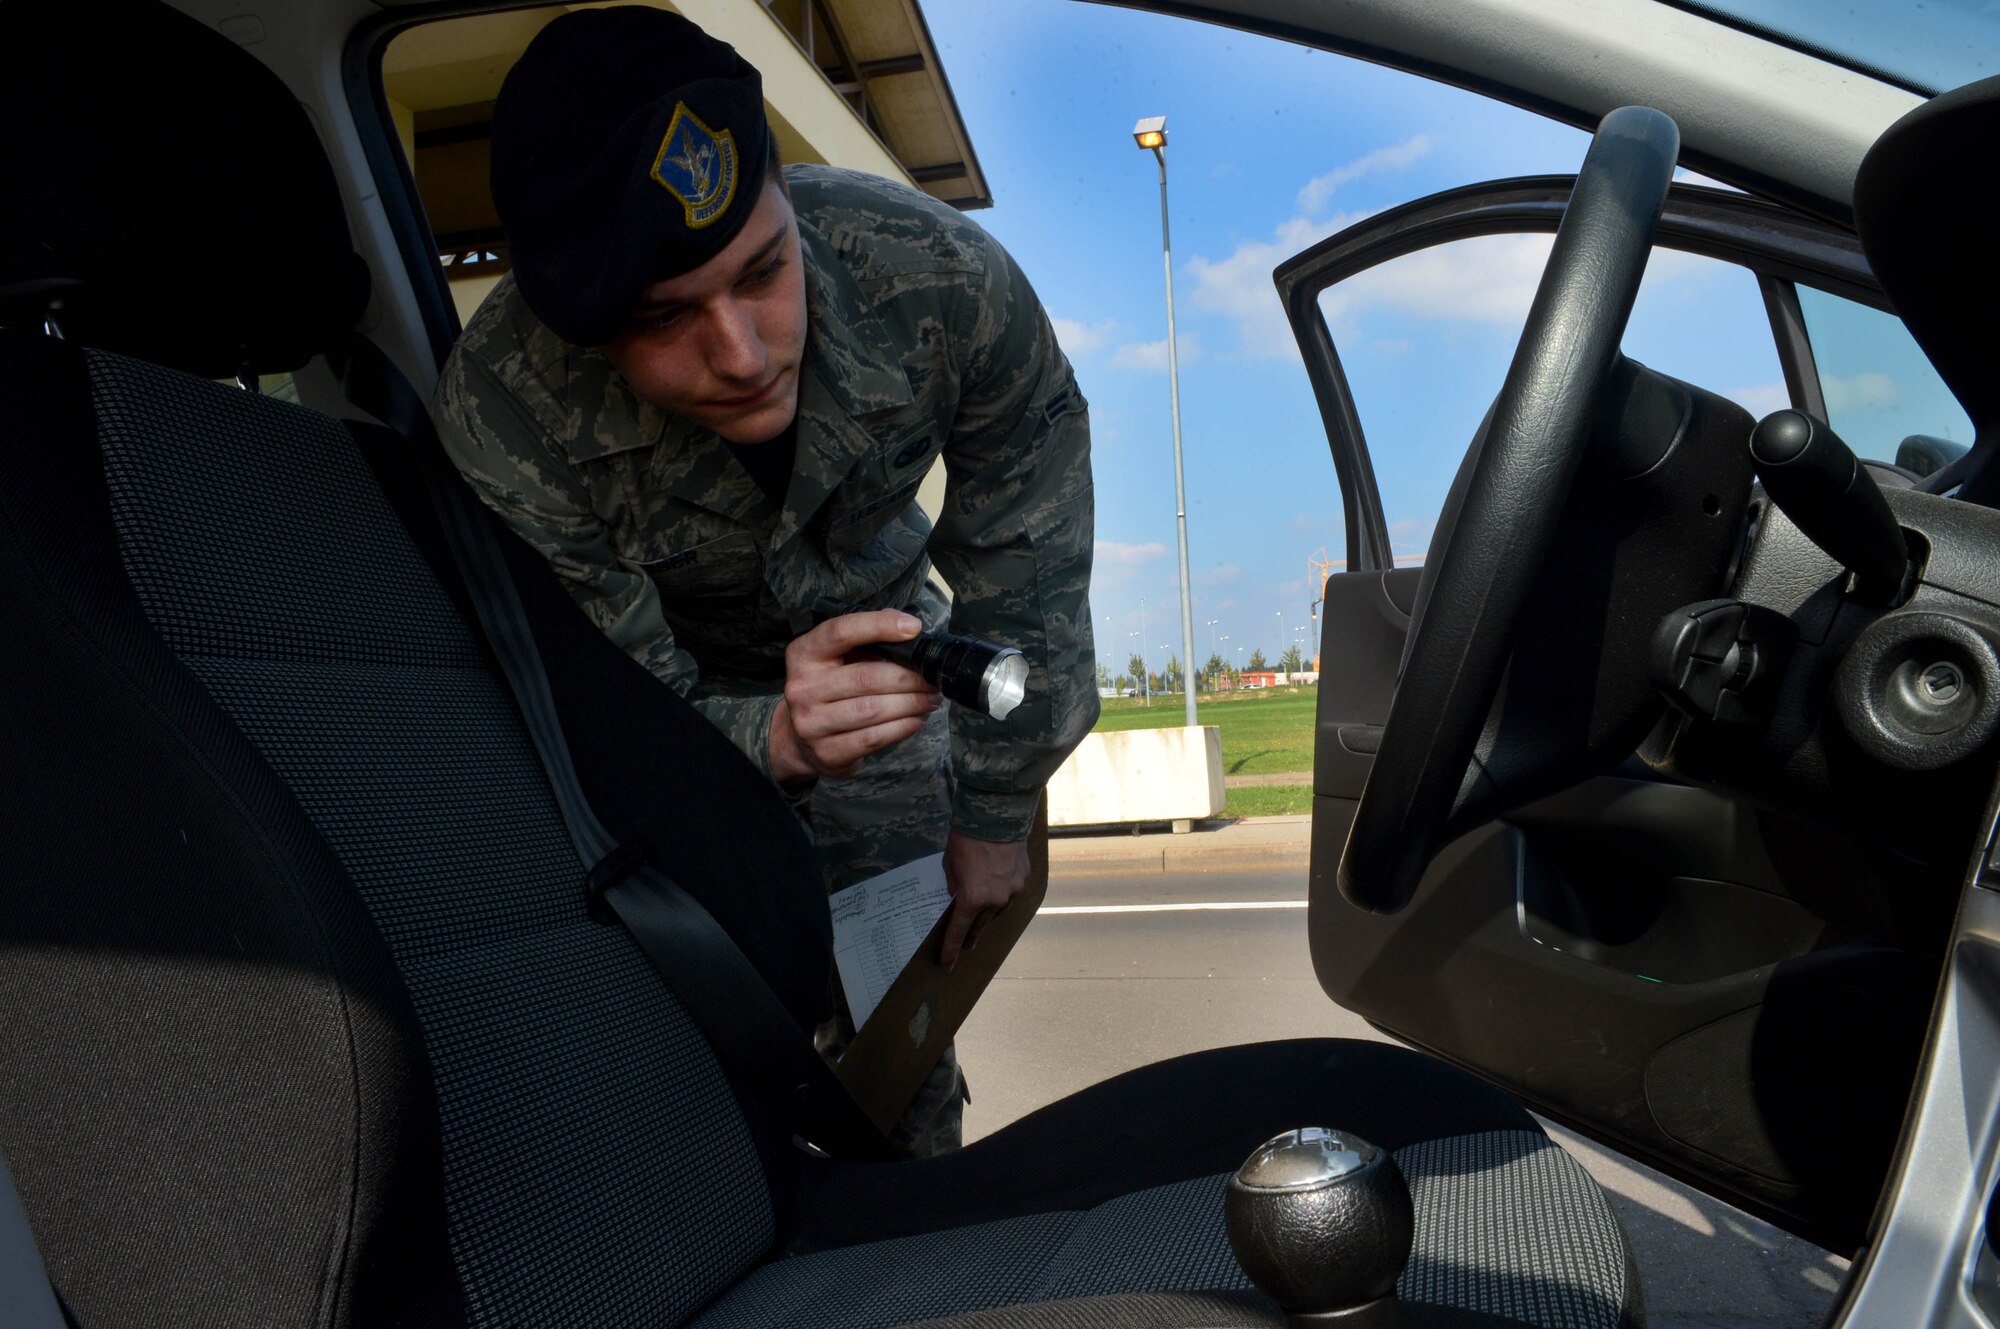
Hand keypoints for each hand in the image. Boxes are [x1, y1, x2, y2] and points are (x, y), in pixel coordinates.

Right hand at [769, 610, 940, 785]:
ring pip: (873, 709)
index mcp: (804, 655)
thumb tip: (909, 627)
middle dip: (909, 677)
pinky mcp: (827, 752)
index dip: (879, 626)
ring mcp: (812, 723)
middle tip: (933, 678)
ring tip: (930, 699)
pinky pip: (874, 737)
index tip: (913, 628)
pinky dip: (902, 727)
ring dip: (911, 703)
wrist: (799, 740)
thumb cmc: (829, 689)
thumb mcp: (836, 658)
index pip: (841, 632)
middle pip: (866, 677)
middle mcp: (802, 688)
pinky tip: (916, 719)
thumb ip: (866, 639)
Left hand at [938, 829, 1029, 969]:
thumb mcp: (950, 865)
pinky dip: (1002, 892)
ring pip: (998, 909)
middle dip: (972, 936)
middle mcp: (996, 900)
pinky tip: (997, 884)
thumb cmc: (966, 838)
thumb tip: (959, 896)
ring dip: (988, 911)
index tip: (948, 964)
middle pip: (981, 925)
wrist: (996, 815)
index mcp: (972, 899)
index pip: (959, 932)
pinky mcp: (1024, 877)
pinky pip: (1011, 892)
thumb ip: (954, 886)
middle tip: (966, 946)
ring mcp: (1013, 890)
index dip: (951, 949)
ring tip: (981, 909)